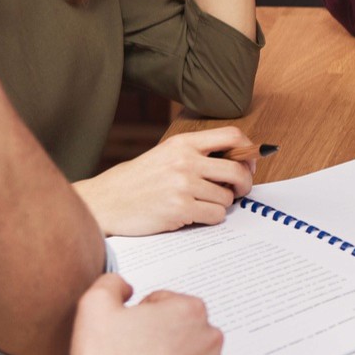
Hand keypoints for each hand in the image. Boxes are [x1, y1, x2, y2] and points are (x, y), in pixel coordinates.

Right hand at [73, 125, 257, 235]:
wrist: (106, 202)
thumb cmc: (137, 181)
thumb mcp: (165, 156)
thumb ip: (196, 155)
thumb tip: (237, 162)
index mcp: (183, 144)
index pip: (232, 136)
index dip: (248, 151)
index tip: (248, 163)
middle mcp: (185, 161)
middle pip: (237, 170)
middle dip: (244, 184)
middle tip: (238, 191)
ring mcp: (183, 185)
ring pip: (227, 198)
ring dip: (220, 205)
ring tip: (201, 204)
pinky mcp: (180, 209)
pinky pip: (215, 215)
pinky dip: (210, 218)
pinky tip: (194, 215)